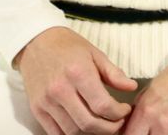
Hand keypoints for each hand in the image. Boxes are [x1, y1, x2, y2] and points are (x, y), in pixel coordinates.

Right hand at [16, 27, 135, 134]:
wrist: (35, 43)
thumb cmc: (67, 46)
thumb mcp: (95, 54)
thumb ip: (114, 73)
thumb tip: (132, 87)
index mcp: (78, 73)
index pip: (103, 105)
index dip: (119, 113)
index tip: (125, 110)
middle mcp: (60, 90)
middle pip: (89, 124)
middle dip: (109, 128)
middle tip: (117, 122)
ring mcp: (46, 102)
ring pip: (73, 131)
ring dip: (92, 133)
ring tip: (102, 124)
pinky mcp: (37, 110)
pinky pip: (55, 133)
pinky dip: (72, 134)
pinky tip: (83, 126)